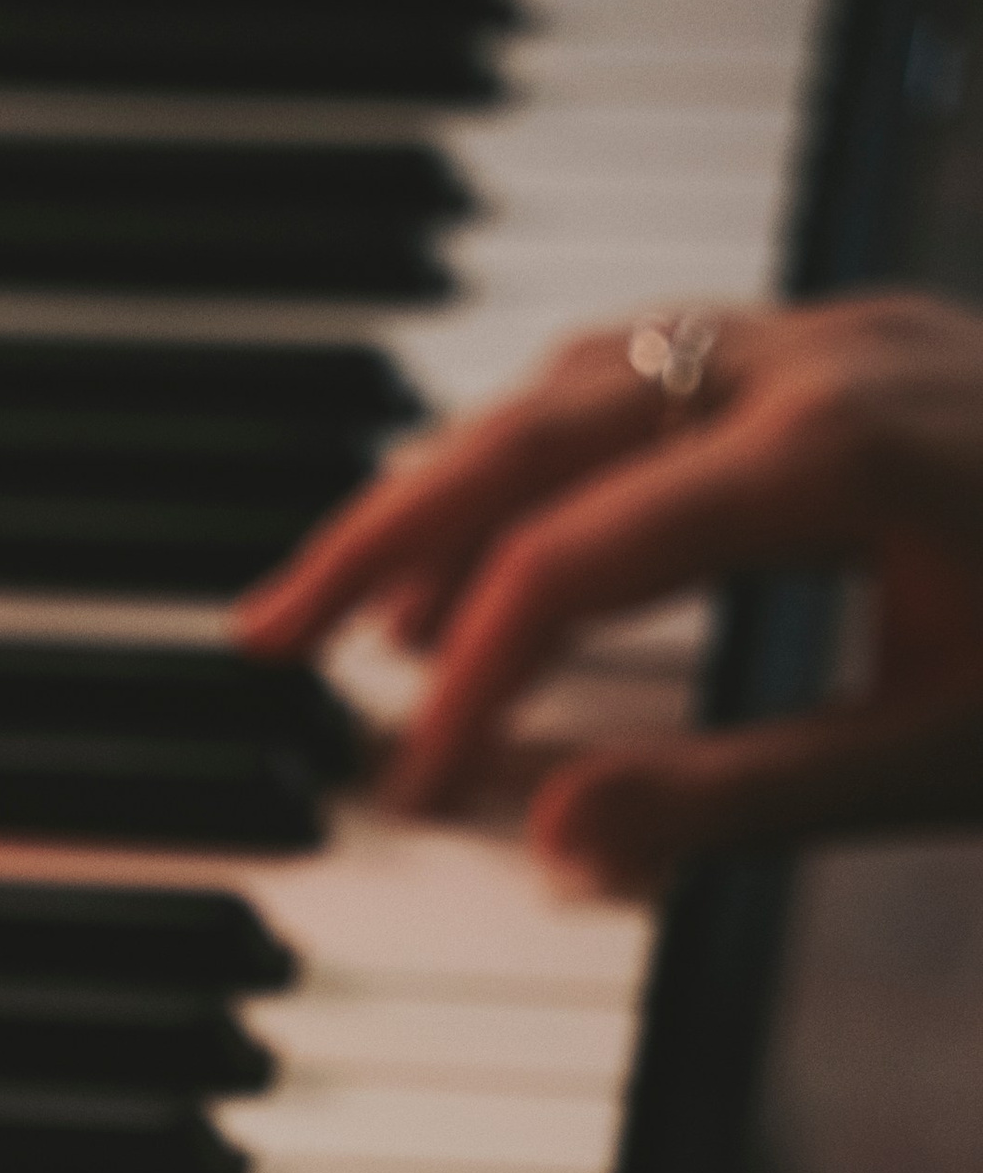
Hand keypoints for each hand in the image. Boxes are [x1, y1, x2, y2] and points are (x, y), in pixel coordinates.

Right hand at [235, 292, 982, 889]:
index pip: (572, 565)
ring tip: (360, 607)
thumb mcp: (938, 763)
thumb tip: (543, 838)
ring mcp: (835, 334)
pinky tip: (517, 531)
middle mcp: (813, 358)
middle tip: (259, 640)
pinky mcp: (855, 349)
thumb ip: (730, 800)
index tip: (401, 798)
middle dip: (379, 538)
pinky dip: (547, 452)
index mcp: (830, 452)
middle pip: (529, 427)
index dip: (464, 689)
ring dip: (450, 487)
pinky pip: (649, 372)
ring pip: (576, 380)